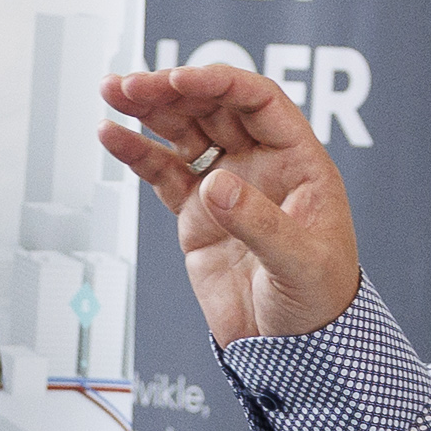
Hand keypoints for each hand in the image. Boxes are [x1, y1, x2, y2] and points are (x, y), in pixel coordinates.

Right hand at [96, 64, 363, 343]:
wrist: (293, 349)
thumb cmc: (319, 301)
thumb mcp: (300, 263)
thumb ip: (259, 222)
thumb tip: (217, 184)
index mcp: (299, 162)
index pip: (258, 102)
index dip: (219, 84)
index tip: (180, 81)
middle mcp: (261, 165)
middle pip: (212, 108)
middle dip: (170, 90)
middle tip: (131, 85)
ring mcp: (226, 187)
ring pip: (184, 132)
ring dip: (148, 110)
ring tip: (112, 92)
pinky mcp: (197, 213)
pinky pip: (163, 172)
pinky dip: (136, 152)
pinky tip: (111, 134)